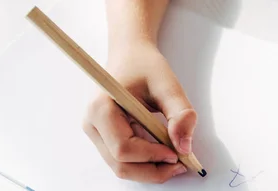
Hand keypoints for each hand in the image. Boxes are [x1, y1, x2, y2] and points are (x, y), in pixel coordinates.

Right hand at [82, 43, 197, 183]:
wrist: (130, 54)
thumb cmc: (144, 65)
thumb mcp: (168, 85)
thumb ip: (180, 114)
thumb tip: (185, 147)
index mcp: (101, 108)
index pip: (123, 148)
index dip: (152, 156)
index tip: (178, 153)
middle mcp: (92, 124)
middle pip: (120, 165)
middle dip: (152, 170)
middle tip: (181, 163)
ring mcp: (95, 133)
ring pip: (121, 167)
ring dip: (150, 169)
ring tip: (175, 158)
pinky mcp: (104, 138)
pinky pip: (123, 160)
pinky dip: (145, 163)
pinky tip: (163, 151)